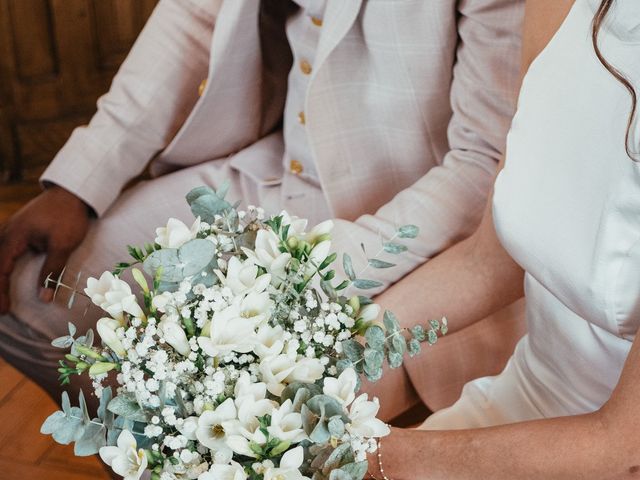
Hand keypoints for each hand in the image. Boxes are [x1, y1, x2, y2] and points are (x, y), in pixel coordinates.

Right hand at [0, 186, 90, 313]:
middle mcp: (6, 233)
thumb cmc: (68, 217)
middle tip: (2, 310)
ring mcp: (11, 230)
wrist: (73, 192)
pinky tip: (7, 277)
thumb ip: (52, 271)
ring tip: (2, 298)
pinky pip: (5, 252)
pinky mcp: (18, 231)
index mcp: (13, 237)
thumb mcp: (63, 245)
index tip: (4, 310)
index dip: (0, 292)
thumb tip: (44, 297)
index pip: (0, 270)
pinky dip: (4, 267)